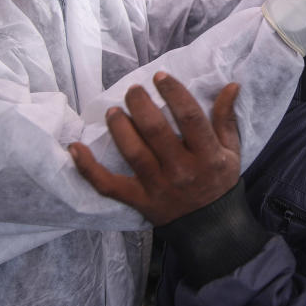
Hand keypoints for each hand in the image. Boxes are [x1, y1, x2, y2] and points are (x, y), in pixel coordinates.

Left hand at [70, 73, 240, 225]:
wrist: (211, 228)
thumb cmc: (219, 182)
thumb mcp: (230, 151)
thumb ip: (226, 118)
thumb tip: (231, 85)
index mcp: (208, 155)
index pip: (190, 117)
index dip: (174, 93)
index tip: (160, 77)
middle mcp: (182, 170)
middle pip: (156, 131)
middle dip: (141, 105)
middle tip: (133, 90)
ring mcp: (158, 187)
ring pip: (133, 152)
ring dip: (119, 127)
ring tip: (113, 111)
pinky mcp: (138, 200)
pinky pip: (108, 185)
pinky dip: (88, 167)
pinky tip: (75, 147)